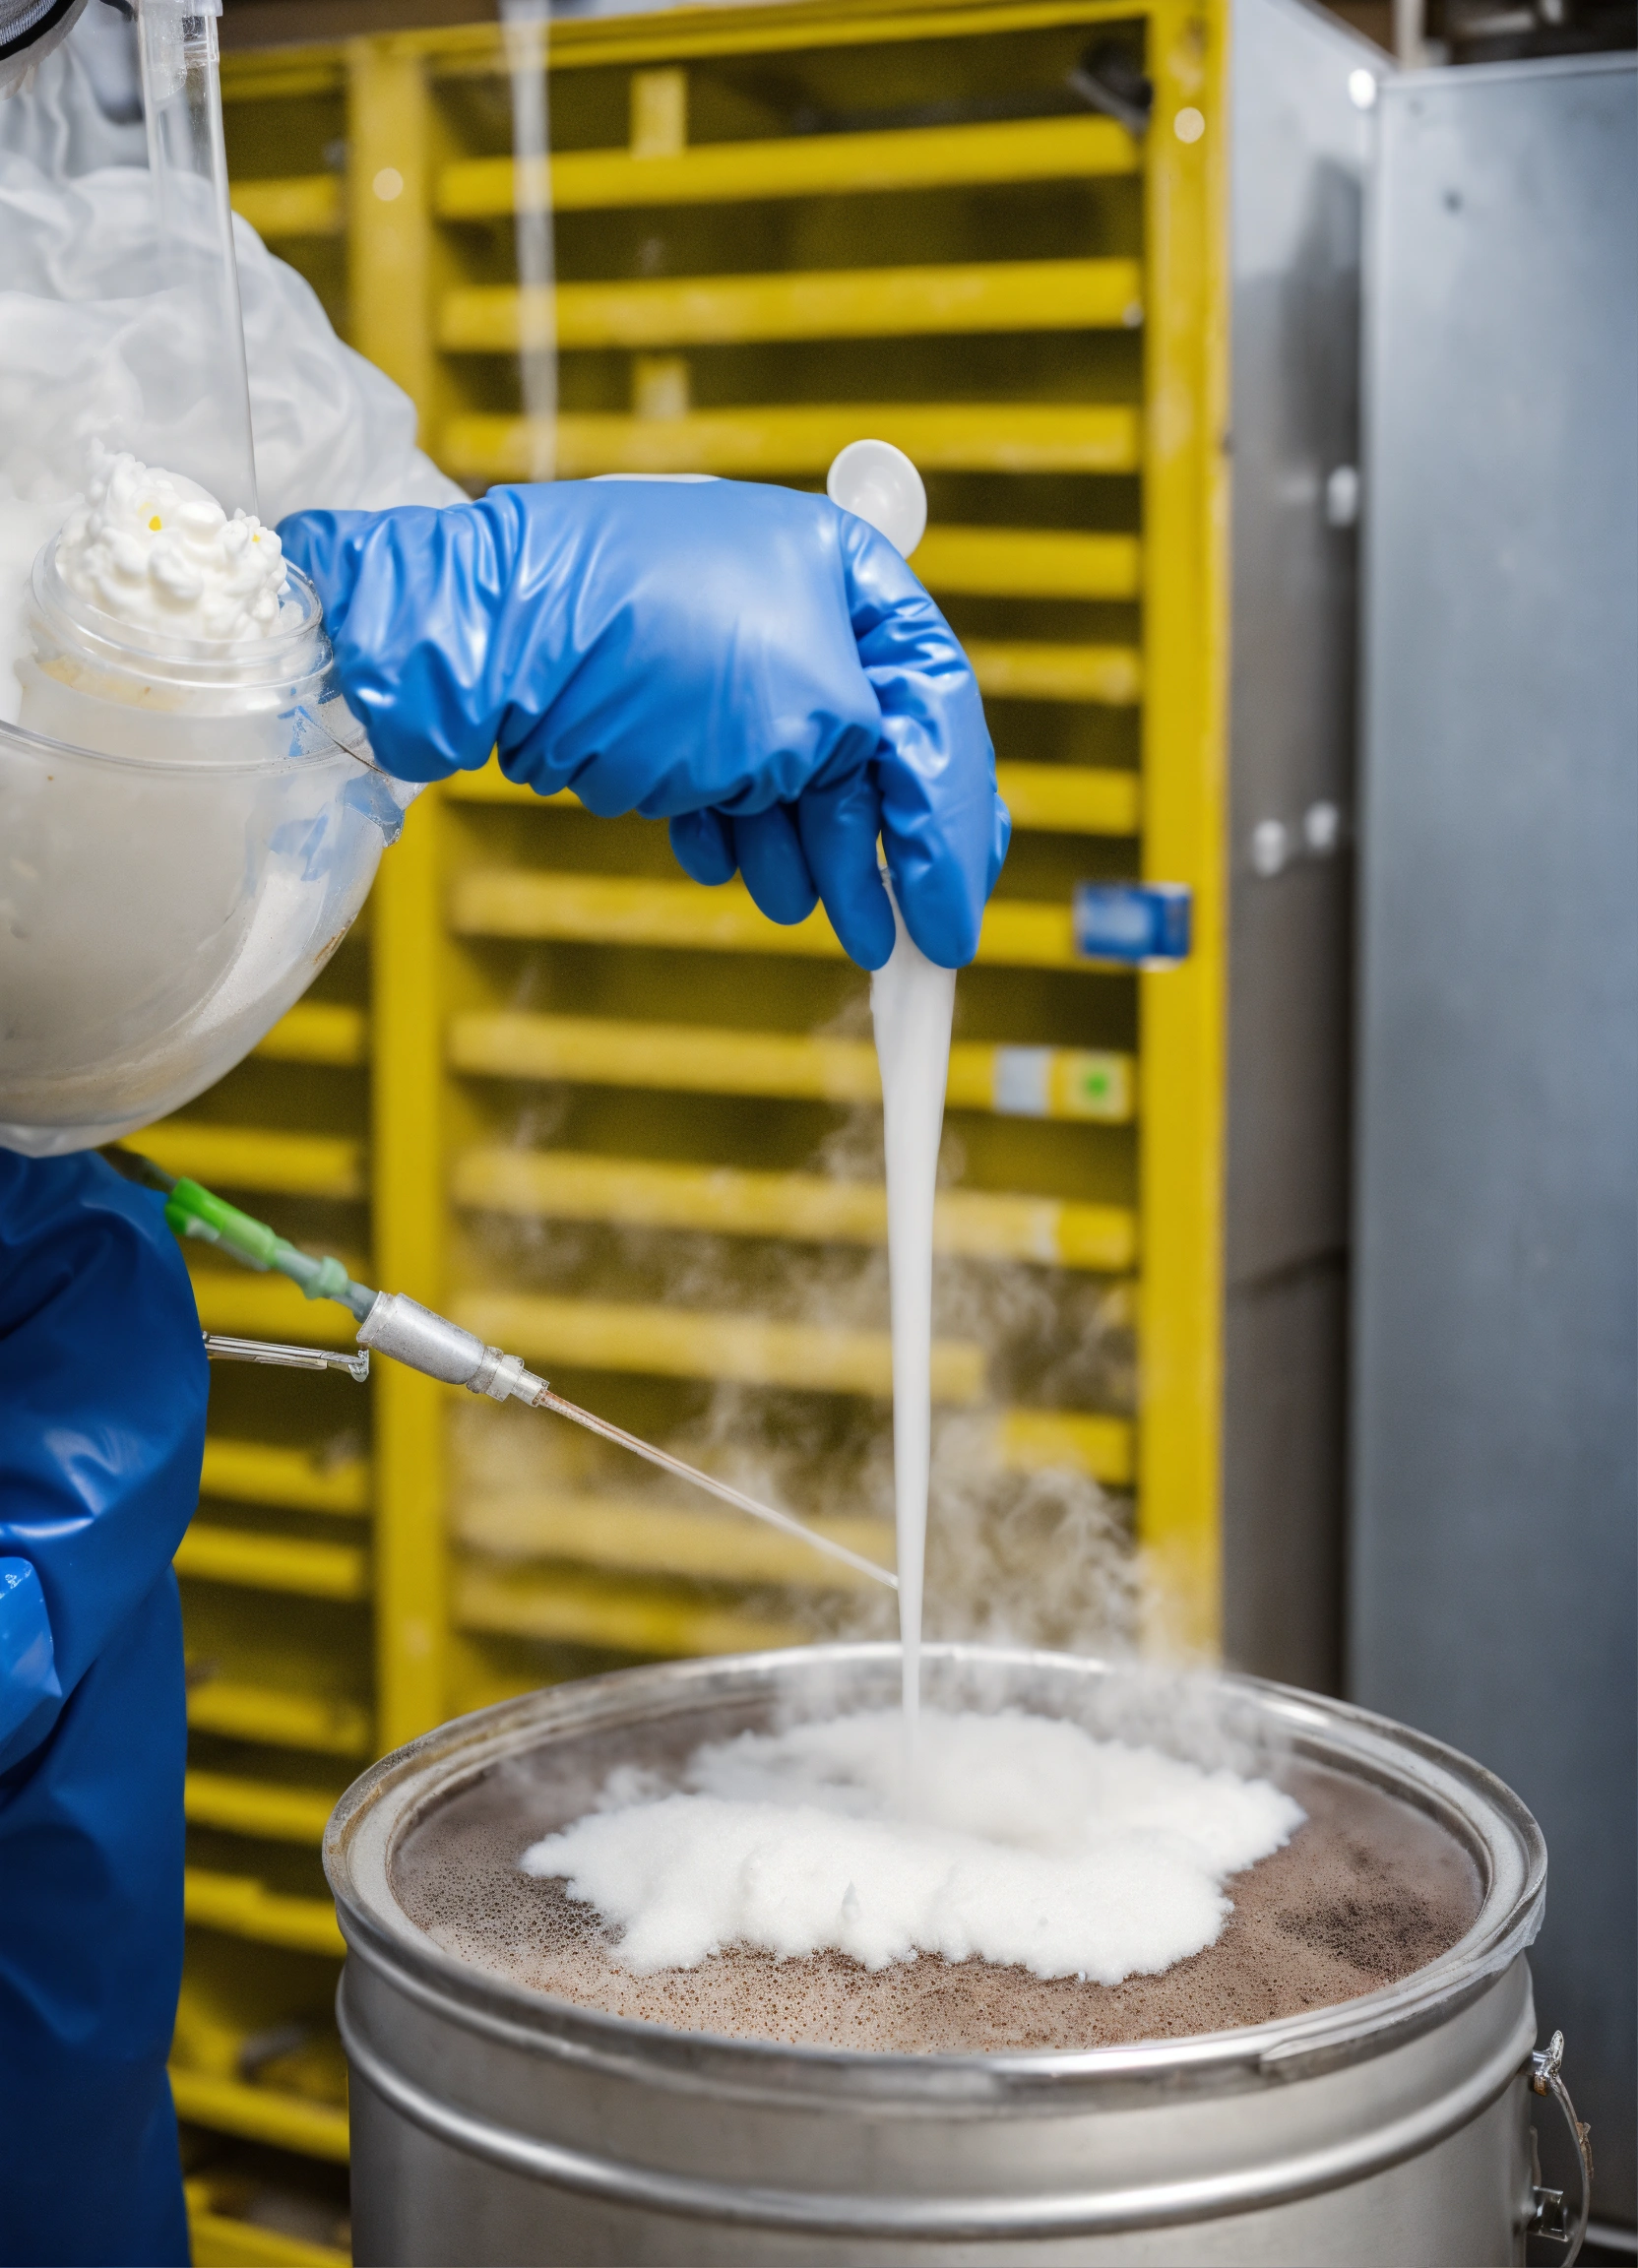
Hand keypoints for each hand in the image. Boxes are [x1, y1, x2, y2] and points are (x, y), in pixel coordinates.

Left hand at [279, 478, 1008, 968]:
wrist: (481, 638)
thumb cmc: (652, 649)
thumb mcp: (808, 709)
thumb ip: (887, 765)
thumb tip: (912, 824)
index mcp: (851, 573)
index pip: (940, 710)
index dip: (956, 830)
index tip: (954, 927)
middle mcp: (796, 603)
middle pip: (875, 751)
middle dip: (879, 854)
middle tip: (893, 949)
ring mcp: (722, 651)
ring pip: (796, 777)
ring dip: (805, 854)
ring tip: (796, 908)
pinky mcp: (657, 699)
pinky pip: (723, 778)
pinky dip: (730, 828)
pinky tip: (715, 860)